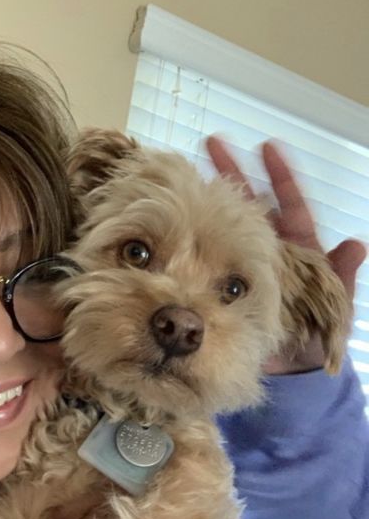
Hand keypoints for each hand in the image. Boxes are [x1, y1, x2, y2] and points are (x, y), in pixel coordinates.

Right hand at [207, 136, 364, 372]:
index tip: (267, 146)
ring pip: (221, 226)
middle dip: (232, 173)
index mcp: (295, 251)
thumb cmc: (312, 343)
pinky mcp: (215, 286)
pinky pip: (200, 258)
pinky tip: (168, 223)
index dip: (280, 176)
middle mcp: (264, 253)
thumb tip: (358, 245)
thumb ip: (341, 279)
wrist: (283, 374)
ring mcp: (236, 268)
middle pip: (248, 205)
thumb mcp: (332, 310)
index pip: (289, 205)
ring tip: (184, 174)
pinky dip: (185, 238)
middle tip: (212, 143)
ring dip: (205, 199)